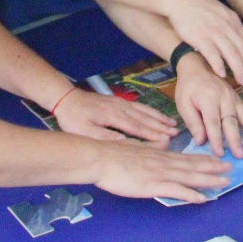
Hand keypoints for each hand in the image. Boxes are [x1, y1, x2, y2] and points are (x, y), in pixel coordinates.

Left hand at [53, 89, 179, 143]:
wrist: (65, 99)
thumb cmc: (73, 118)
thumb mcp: (85, 131)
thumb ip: (106, 137)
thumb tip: (127, 143)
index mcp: (114, 116)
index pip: (137, 127)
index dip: (153, 134)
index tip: (168, 139)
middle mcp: (121, 108)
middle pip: (145, 118)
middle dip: (161, 126)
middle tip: (177, 132)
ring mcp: (120, 103)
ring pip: (144, 111)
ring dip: (159, 118)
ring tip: (172, 123)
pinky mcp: (117, 101)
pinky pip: (138, 106)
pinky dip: (150, 111)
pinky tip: (156, 114)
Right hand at [91, 139, 231, 203]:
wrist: (101, 158)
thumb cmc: (113, 155)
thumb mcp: (136, 147)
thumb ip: (151, 148)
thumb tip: (162, 144)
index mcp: (159, 154)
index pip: (186, 157)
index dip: (204, 160)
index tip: (217, 160)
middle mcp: (164, 162)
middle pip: (193, 166)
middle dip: (213, 168)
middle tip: (230, 169)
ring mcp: (160, 173)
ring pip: (190, 177)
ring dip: (209, 180)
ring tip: (224, 182)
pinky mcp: (154, 185)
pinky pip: (177, 190)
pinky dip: (191, 194)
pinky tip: (203, 198)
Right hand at [166, 0, 242, 85]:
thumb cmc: (199, 7)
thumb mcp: (221, 12)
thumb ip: (230, 27)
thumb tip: (238, 44)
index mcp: (233, 21)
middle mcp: (226, 26)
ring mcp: (213, 31)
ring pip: (232, 53)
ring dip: (238, 69)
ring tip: (242, 82)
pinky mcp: (199, 36)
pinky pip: (212, 53)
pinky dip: (218, 64)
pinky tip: (222, 74)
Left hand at [174, 53, 242, 158]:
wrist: (198, 66)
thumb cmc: (188, 87)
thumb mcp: (183, 103)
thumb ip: (192, 122)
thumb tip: (201, 141)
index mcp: (208, 99)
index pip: (213, 123)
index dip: (216, 139)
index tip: (220, 153)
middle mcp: (224, 99)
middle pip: (231, 122)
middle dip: (236, 140)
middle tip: (241, 156)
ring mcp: (234, 98)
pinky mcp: (239, 99)